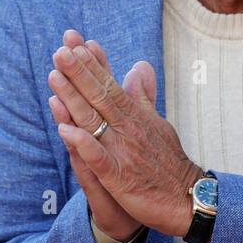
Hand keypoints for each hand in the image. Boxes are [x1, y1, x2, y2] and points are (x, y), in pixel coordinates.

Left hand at [48, 30, 203, 237]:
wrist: (188, 200)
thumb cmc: (169, 162)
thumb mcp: (157, 123)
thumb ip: (142, 95)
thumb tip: (138, 66)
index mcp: (134, 116)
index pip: (110, 84)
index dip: (92, 64)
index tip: (76, 42)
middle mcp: (127, 128)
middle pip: (99, 96)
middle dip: (78, 72)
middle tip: (60, 50)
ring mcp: (123, 152)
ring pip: (93, 121)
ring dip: (73, 99)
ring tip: (54, 77)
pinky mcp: (119, 177)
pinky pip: (98, 159)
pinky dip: (83, 144)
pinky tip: (65, 131)